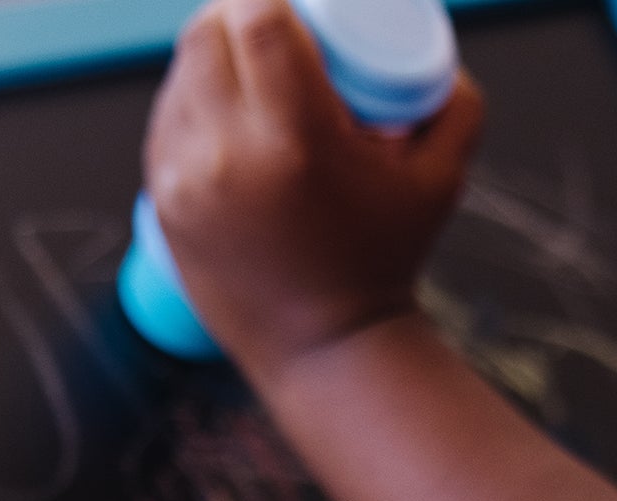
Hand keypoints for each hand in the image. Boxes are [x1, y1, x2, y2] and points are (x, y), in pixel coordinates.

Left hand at [144, 0, 482, 382]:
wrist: (323, 349)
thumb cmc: (384, 262)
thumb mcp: (441, 176)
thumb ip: (453, 100)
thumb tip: (437, 50)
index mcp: (295, 139)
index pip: (255, 16)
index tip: (293, 7)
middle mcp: (228, 156)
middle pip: (206, 34)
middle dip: (236, 15)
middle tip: (269, 25)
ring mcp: (185, 182)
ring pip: (180, 75)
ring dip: (210, 56)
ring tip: (248, 69)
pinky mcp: (163, 204)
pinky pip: (165, 121)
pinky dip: (190, 102)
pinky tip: (219, 108)